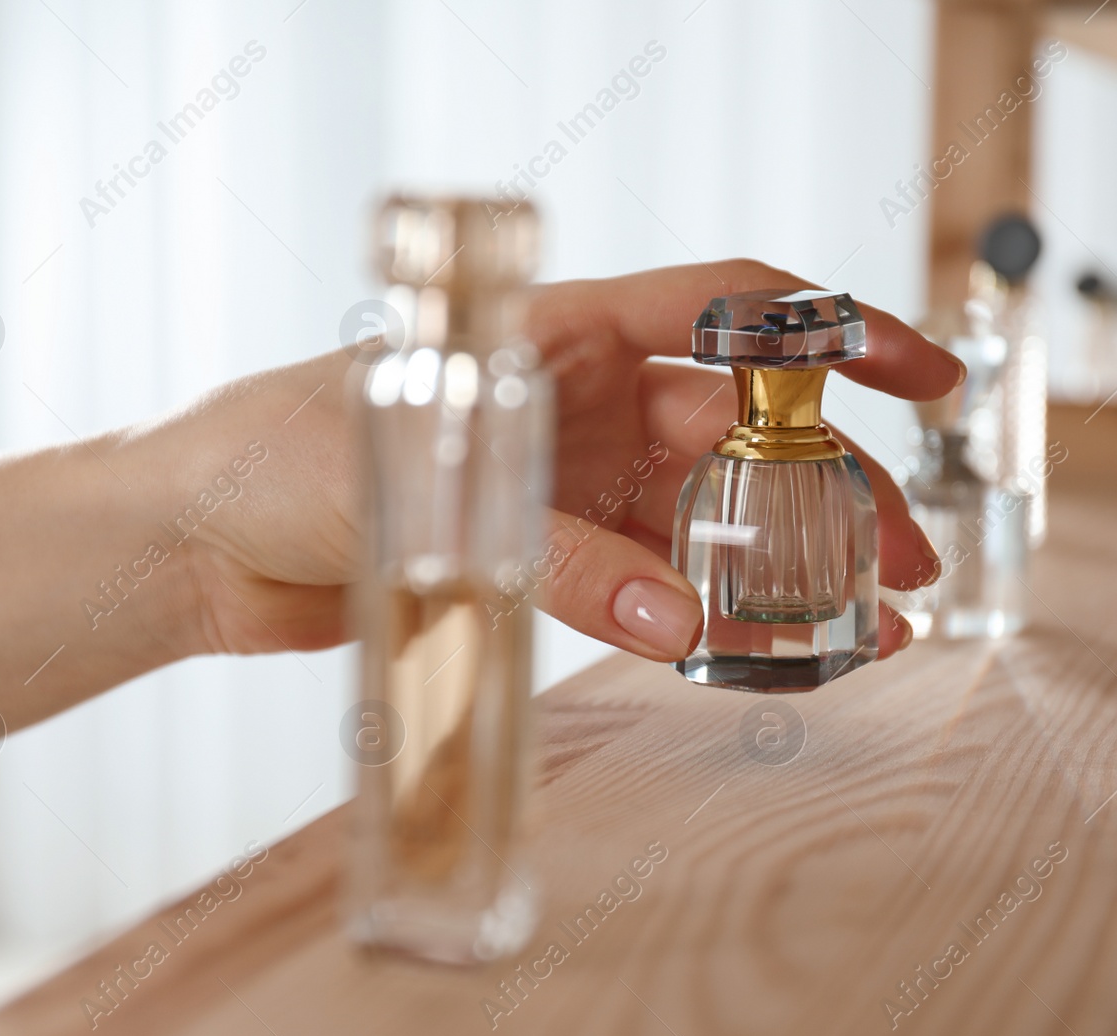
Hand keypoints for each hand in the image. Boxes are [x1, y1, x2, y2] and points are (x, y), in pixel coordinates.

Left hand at [155, 260, 961, 663]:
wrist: (194, 539)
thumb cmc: (277, 452)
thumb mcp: (430, 479)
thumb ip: (559, 550)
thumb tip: (680, 619)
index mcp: (562, 331)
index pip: (729, 306)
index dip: (838, 331)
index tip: (922, 373)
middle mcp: (579, 400)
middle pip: (741, 430)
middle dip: (833, 486)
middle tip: (906, 557)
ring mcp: (564, 480)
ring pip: (703, 515)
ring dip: (782, 563)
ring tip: (863, 620)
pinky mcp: (538, 556)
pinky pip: (643, 582)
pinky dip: (701, 615)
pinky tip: (756, 647)